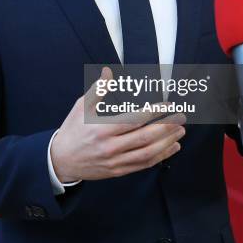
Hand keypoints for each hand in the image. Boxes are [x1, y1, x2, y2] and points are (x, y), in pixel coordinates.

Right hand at [51, 67, 185, 181]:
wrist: (61, 161)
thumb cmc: (73, 130)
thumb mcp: (81, 106)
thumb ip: (98, 89)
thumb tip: (109, 71)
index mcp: (103, 129)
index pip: (134, 120)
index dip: (154, 112)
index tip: (168, 104)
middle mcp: (111, 147)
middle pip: (145, 137)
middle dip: (167, 127)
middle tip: (181, 117)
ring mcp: (116, 161)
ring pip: (147, 153)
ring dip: (167, 142)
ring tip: (181, 131)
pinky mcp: (118, 171)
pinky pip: (143, 165)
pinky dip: (160, 157)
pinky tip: (172, 148)